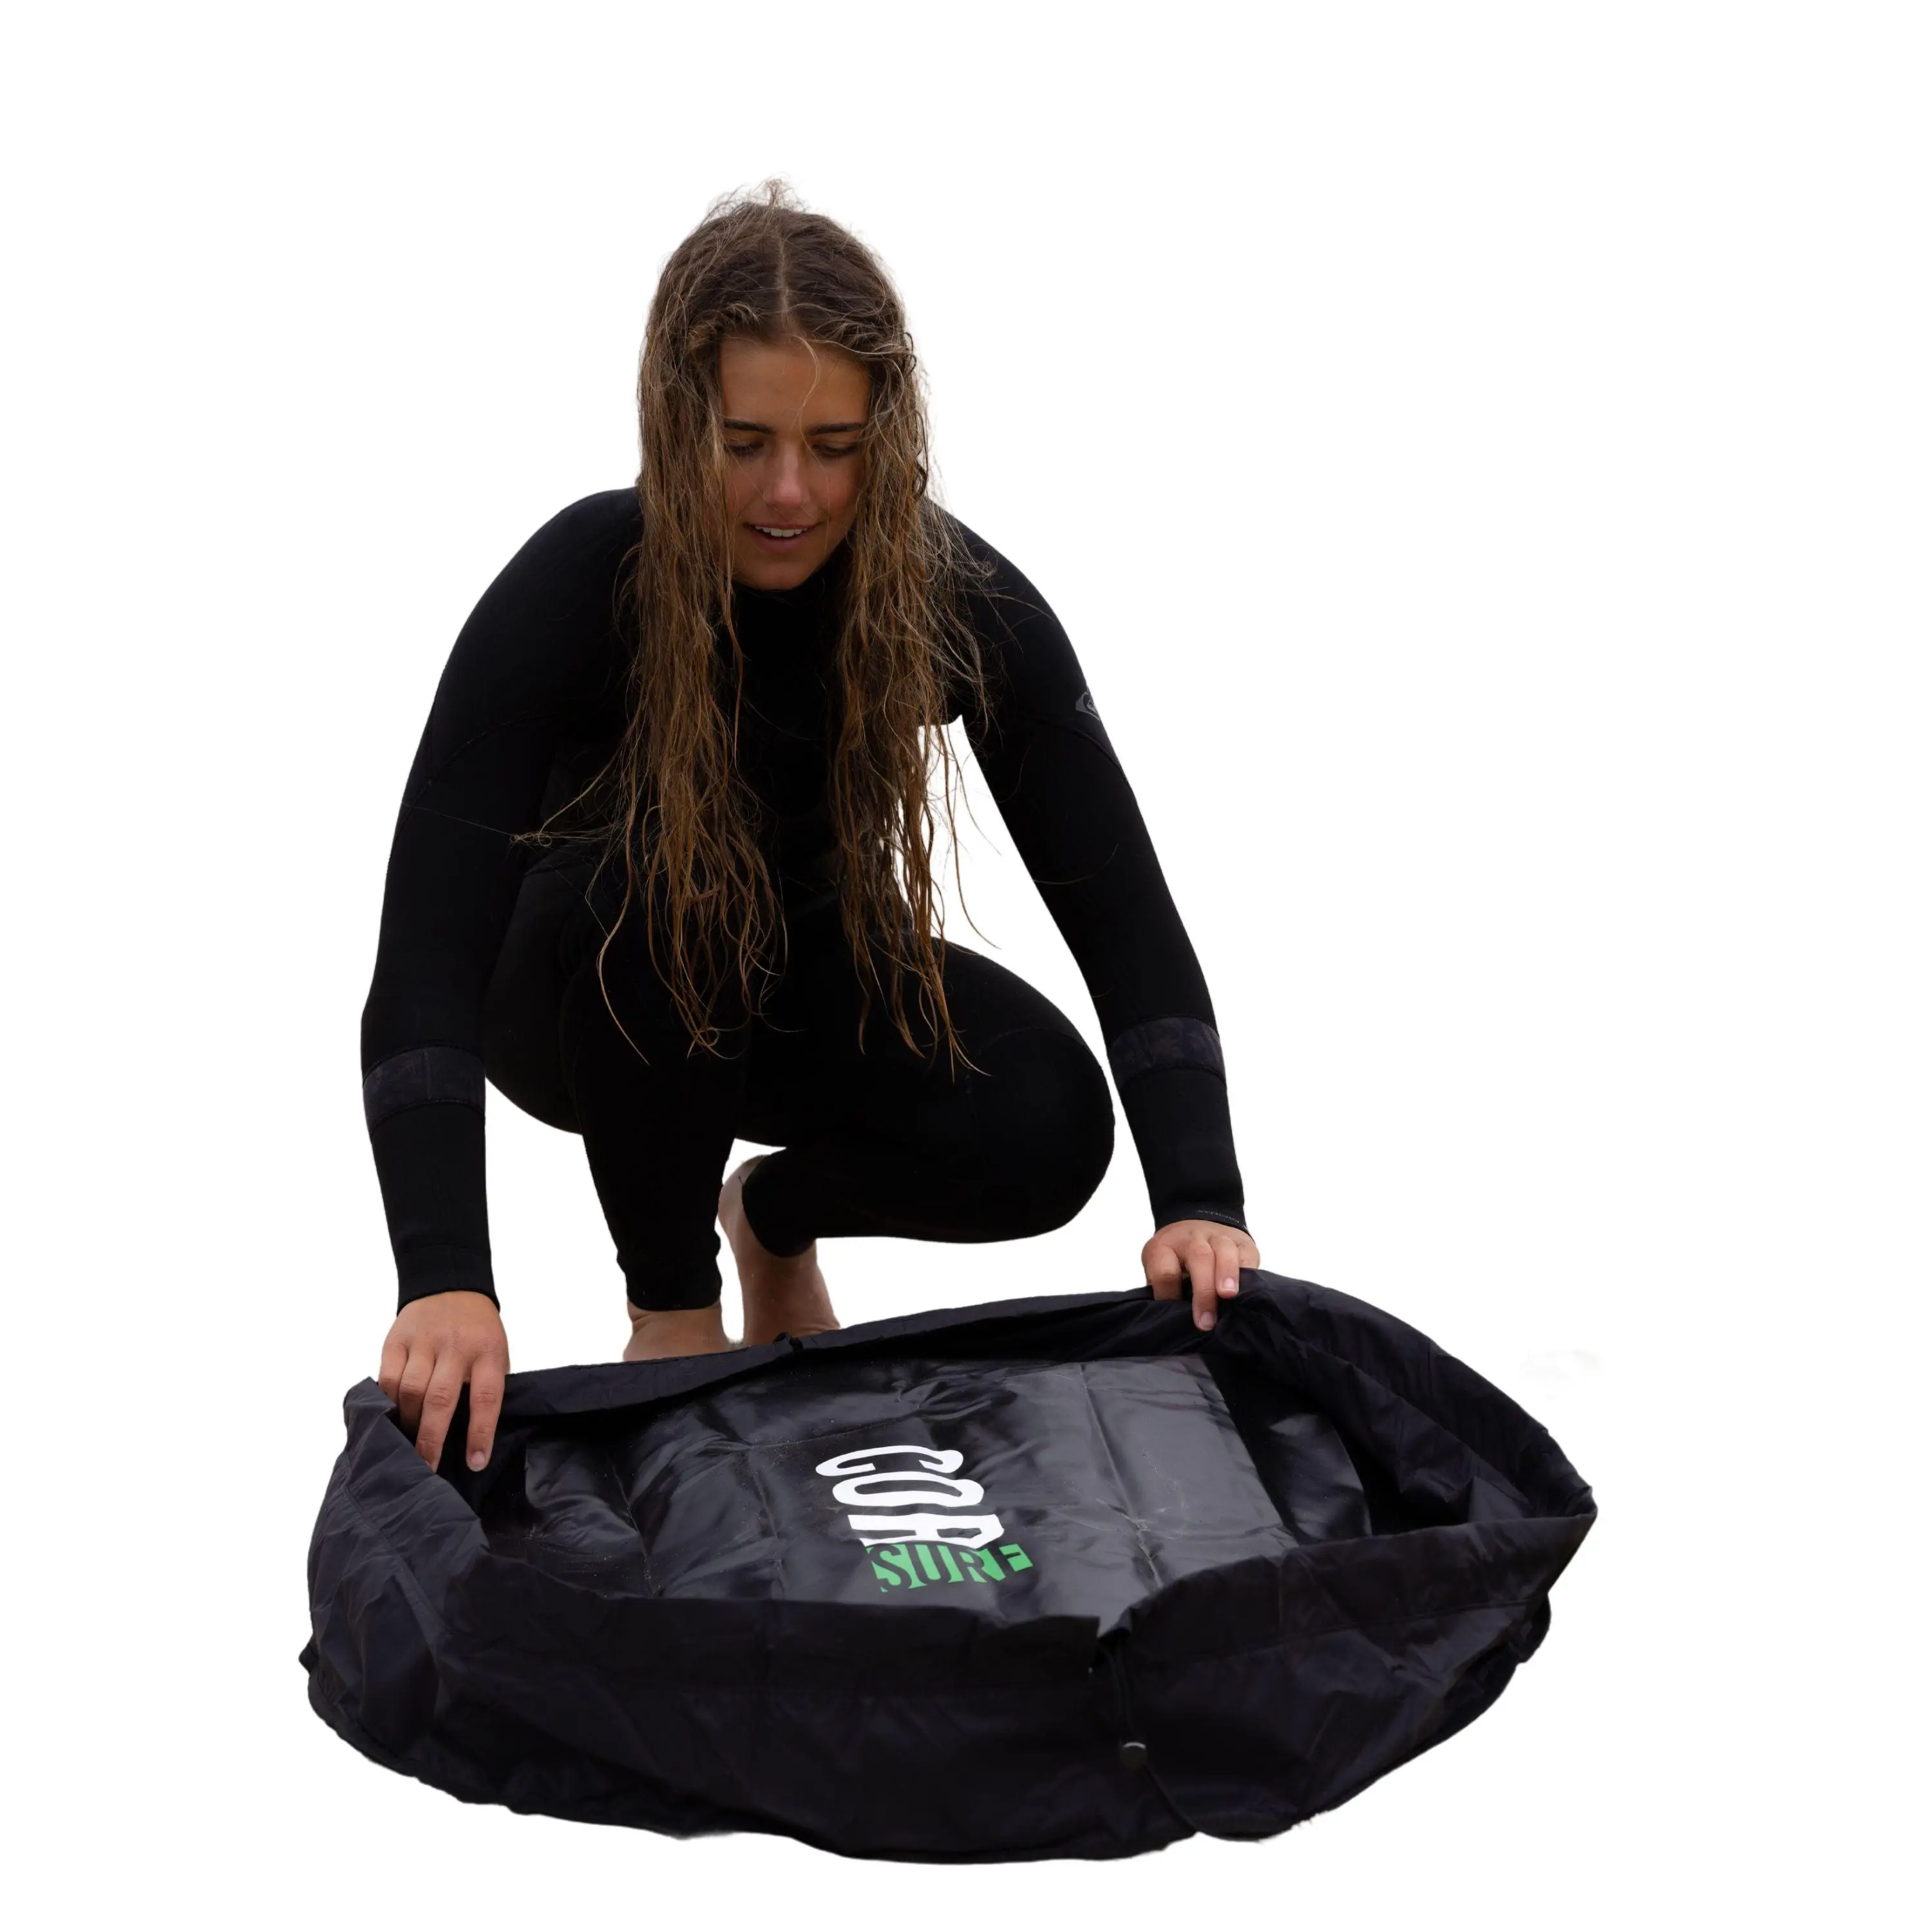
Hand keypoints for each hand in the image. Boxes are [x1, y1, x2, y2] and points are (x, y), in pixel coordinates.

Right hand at [378, 1290, 509, 1471]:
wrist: (451, 1286)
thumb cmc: (478, 1331)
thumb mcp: (496, 1352)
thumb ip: (485, 1386)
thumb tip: (474, 1437)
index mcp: (487, 1352)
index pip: (486, 1397)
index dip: (480, 1432)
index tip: (475, 1462)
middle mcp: (456, 1346)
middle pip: (440, 1398)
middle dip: (432, 1438)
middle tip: (426, 1466)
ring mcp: (424, 1341)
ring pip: (410, 1390)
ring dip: (409, 1423)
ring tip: (409, 1444)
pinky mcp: (397, 1339)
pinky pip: (388, 1378)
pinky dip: (388, 1402)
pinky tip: (392, 1416)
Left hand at [1143, 1219, 1260, 1332]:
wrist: (1196, 1225)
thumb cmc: (1175, 1259)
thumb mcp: (1160, 1268)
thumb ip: (1165, 1290)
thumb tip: (1175, 1319)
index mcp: (1164, 1247)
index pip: (1164, 1272)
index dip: (1169, 1295)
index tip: (1175, 1315)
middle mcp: (1191, 1238)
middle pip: (1198, 1258)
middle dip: (1203, 1291)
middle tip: (1206, 1321)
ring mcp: (1218, 1237)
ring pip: (1224, 1251)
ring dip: (1227, 1275)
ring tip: (1229, 1295)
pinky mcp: (1241, 1243)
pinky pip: (1247, 1256)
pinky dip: (1248, 1273)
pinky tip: (1247, 1292)